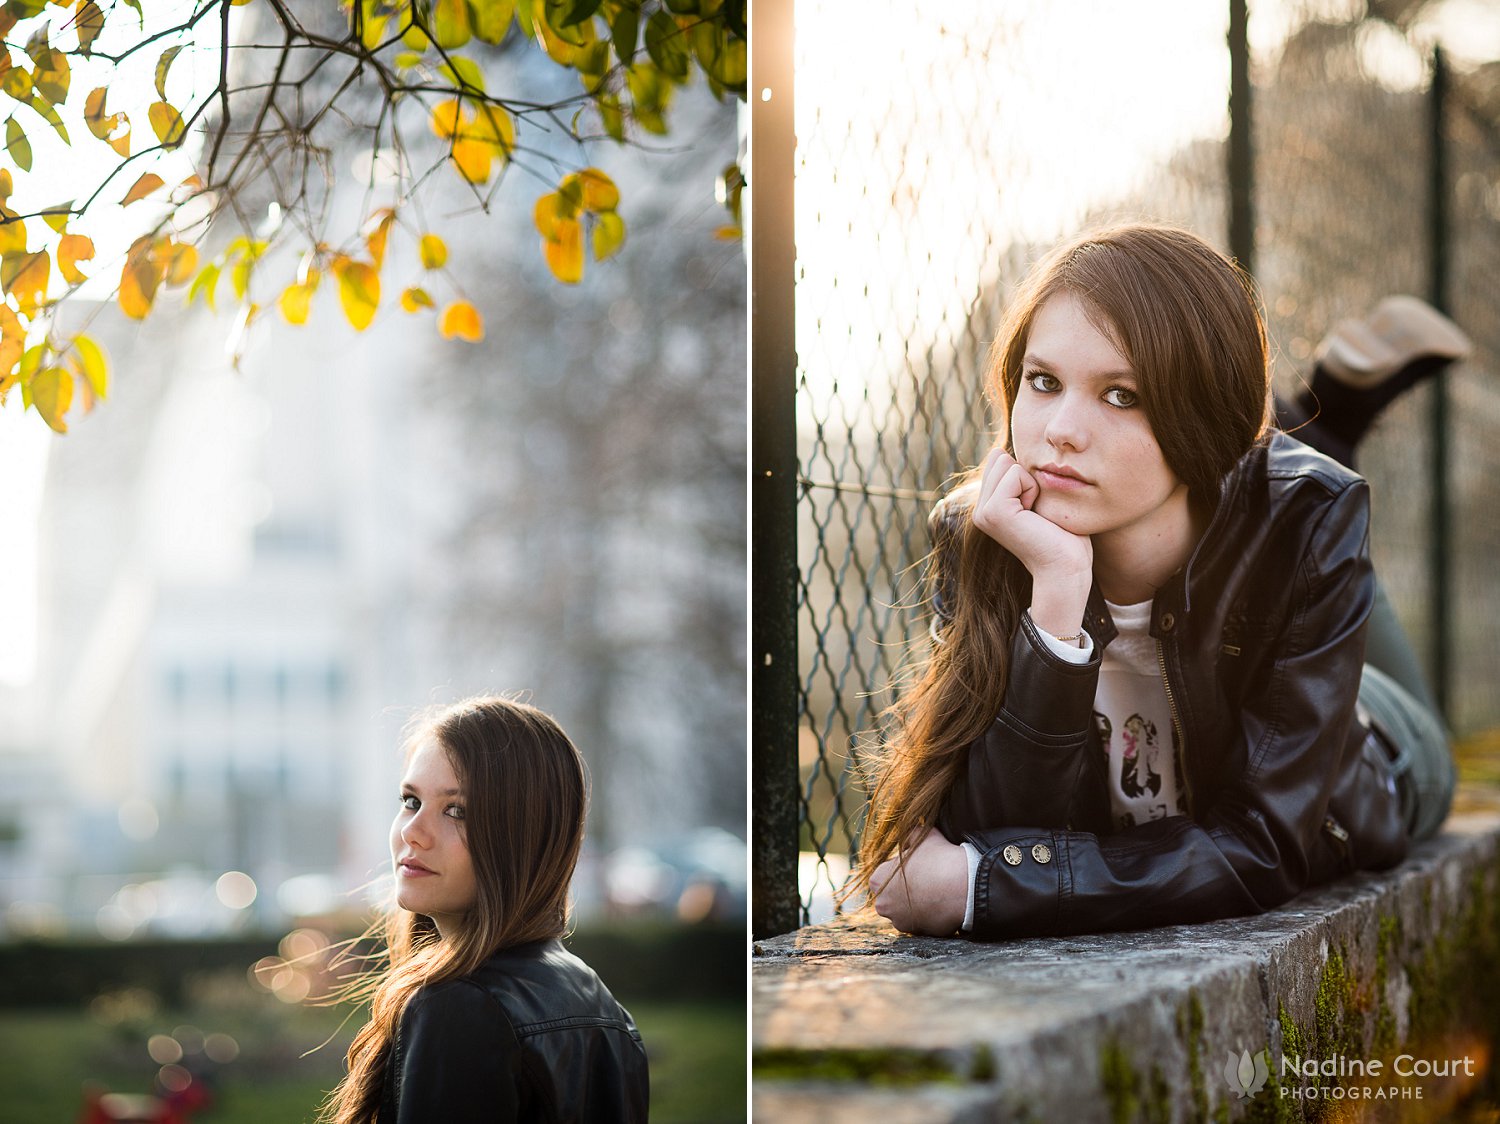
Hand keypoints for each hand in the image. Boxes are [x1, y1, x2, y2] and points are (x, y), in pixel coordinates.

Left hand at [869, 828, 968, 935]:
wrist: (963, 886)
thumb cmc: (940, 859)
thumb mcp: (922, 835)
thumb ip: (909, 835)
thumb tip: (907, 839)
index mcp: (877, 880)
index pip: (885, 875)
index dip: (902, 870)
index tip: (917, 868)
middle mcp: (882, 904)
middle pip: (893, 895)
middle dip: (905, 890)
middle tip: (926, 881)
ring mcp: (898, 921)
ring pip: (905, 910)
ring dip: (916, 904)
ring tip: (935, 892)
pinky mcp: (916, 932)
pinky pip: (919, 923)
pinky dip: (927, 916)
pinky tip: (939, 904)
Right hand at [971, 448, 1092, 636]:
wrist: (1066, 569)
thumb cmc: (1063, 537)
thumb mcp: (1039, 499)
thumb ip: (1021, 478)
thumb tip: (1002, 451)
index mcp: (987, 507)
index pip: (999, 460)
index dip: (1027, 475)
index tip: (1036, 507)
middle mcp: (979, 510)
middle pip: (1000, 458)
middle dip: (1027, 476)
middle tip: (1037, 512)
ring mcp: (983, 512)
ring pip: (1006, 462)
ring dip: (1031, 483)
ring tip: (1036, 514)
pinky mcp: (993, 512)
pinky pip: (1015, 474)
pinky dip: (1032, 489)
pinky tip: (1035, 515)